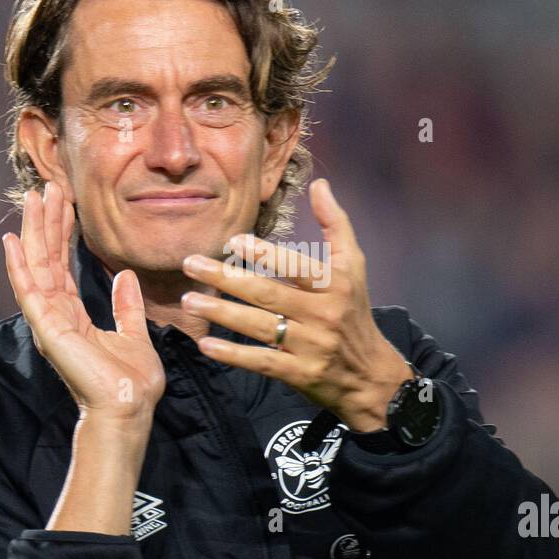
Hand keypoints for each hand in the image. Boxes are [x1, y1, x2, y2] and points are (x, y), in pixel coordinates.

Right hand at [3, 181, 165, 419]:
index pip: (62, 267)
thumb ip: (124, 306)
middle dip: (45, 224)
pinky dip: (19, 266)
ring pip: (36, 268)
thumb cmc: (132, 382)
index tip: (64, 204)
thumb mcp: (134, 334)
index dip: (62, 234)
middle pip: (45, 261)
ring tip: (32, 199)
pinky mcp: (48, 330)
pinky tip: (11, 241)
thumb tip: (124, 276)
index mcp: (72, 317)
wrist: (129, 409)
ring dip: (33, 233)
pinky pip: (30, 292)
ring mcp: (49, 323)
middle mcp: (55, 317)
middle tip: (44, 189)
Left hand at [180, 178, 412, 430]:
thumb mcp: (354, 266)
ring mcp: (310, 346)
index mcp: (334, 285)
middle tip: (191, 264)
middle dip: (227, 279)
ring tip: (189, 301)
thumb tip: (320, 184)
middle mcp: (322, 315)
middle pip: (268, 294)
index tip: (234, 240)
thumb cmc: (354, 311)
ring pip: (259, 326)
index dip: (266, 255)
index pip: (296, 267)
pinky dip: (233, 354)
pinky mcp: (299, 374)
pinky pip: (262, 362)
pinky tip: (206, 344)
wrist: (370, 374)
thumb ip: (335, 224)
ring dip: (221, 313)